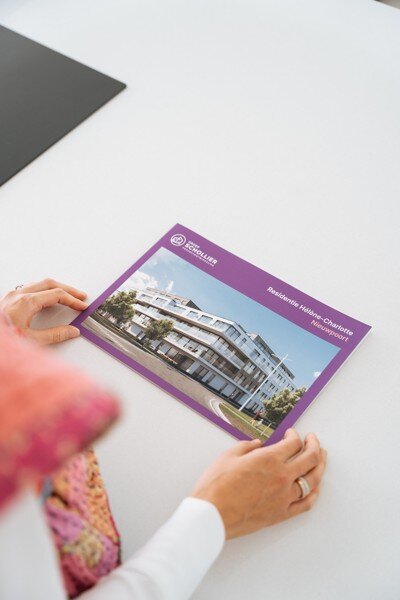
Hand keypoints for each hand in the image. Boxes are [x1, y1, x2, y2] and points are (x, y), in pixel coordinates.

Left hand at [0, 278, 87, 343]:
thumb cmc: (4, 341)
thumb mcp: (31, 341)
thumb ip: (55, 335)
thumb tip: (72, 331)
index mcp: (26, 302)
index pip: (57, 294)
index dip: (72, 300)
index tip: (82, 306)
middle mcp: (18, 294)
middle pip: (49, 283)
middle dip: (67, 289)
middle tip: (80, 296)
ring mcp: (11, 295)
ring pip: (38, 284)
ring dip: (55, 288)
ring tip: (66, 296)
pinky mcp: (6, 300)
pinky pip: (29, 288)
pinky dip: (42, 290)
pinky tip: (45, 298)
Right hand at [191, 429, 326, 538]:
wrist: (212, 515)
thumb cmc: (216, 485)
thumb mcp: (229, 456)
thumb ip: (246, 446)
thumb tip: (257, 444)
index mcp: (269, 459)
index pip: (293, 443)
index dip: (295, 435)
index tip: (292, 433)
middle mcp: (282, 477)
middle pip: (310, 458)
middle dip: (314, 445)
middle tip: (313, 440)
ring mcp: (284, 497)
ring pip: (312, 480)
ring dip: (320, 466)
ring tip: (321, 459)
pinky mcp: (281, 514)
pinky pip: (306, 503)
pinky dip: (314, 494)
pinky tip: (315, 488)